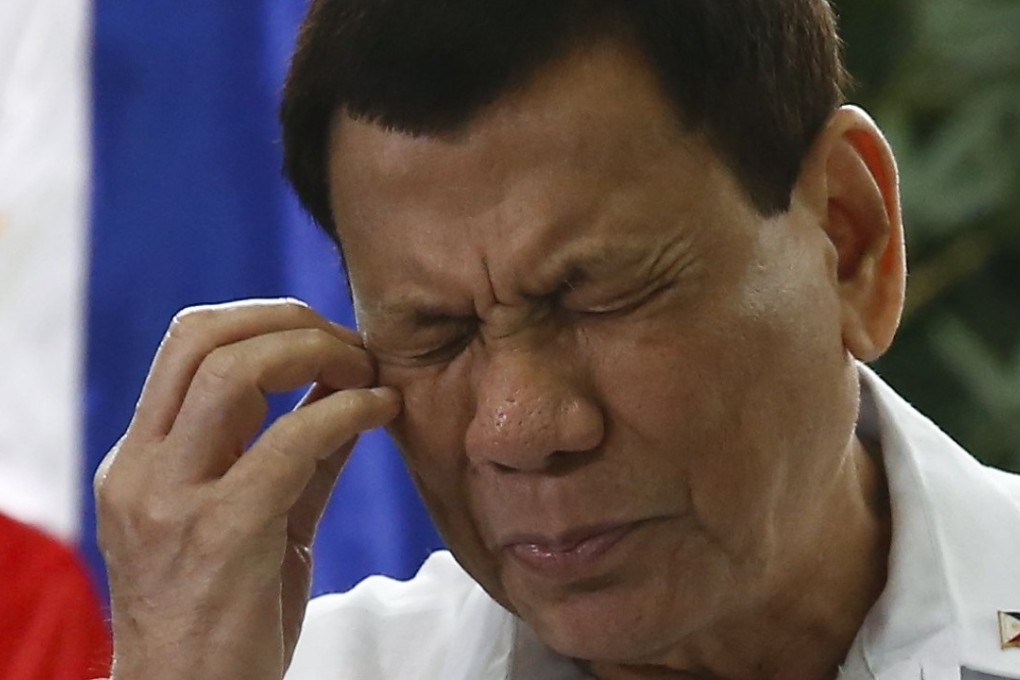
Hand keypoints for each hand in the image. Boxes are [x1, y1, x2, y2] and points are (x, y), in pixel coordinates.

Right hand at [94, 299, 400, 679]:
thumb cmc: (225, 615)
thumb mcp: (252, 521)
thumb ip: (292, 455)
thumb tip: (345, 391)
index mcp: (141, 459)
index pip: (188, 344)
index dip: (264, 320)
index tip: (324, 337)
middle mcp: (142, 468)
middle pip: (202, 336)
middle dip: (288, 320)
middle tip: (351, 342)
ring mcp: (172, 499)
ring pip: (233, 372)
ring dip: (315, 352)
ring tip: (367, 369)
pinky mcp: (221, 533)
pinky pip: (291, 441)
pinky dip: (346, 410)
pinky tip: (382, 410)